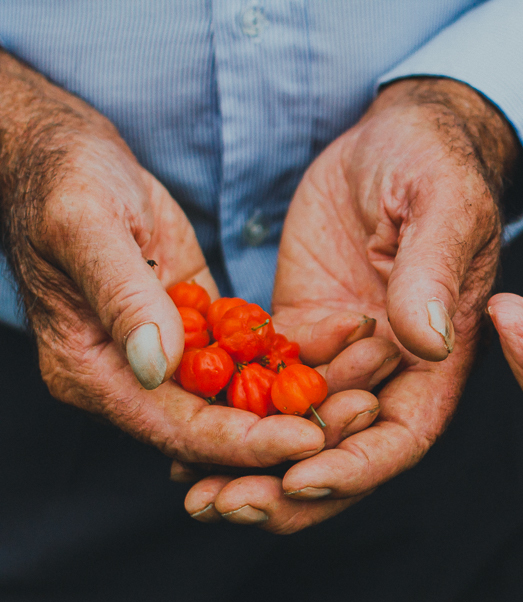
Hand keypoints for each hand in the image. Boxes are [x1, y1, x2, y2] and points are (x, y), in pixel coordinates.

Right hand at [0, 51, 326, 467]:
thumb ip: (122, 294)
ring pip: (245, 396)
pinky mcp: (196, 331)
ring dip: (305, 394)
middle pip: (220, 427)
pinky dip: (296, 354)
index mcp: (93, 372)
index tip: (309, 439)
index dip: (246, 441)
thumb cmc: (63, 179)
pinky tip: (349, 343)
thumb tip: (157, 361)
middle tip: (363, 415)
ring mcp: (166, 358)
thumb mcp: (86, 224)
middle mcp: (131, 379)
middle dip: (290, 428)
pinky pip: (251, 355)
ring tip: (370, 385)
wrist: (65, 151)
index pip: (179, 428)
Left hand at [184, 78, 521, 532]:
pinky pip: (263, 387)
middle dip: (288, 487)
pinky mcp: (298, 331)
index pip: (403, 434)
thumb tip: (424, 341)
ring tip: (196, 493)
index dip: (356, 466)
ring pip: (297, 432)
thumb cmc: (436, 162)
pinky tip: (182, 438)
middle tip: (226, 502)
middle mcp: (391, 371)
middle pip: (343, 453)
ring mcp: (341, 356)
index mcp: (439, 356)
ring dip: (251, 465)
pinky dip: (230, 416)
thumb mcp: (443, 206)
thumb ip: (433, 273)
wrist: (398, 131)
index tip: (300, 478)